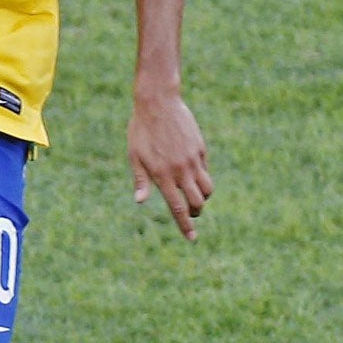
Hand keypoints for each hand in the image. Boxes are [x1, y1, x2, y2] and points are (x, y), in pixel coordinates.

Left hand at [127, 90, 211, 240]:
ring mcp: (193, 160)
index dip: (184, 225)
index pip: (177, 207)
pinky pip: (205, 170)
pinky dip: (201, 178)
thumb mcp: (135, 156)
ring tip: (194, 198)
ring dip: (202, 198)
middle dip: (195, 212)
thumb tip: (140, 202)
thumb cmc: (140, 131)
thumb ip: (141, 180)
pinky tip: (191, 174)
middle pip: (197, 202)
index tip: (191, 239)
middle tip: (190, 215)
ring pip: (207, 188)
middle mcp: (181, 170)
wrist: (158, 103)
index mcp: (162, 175)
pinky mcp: (200, 149)